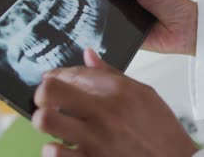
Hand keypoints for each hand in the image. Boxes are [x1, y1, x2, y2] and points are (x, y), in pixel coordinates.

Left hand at [32, 49, 197, 156]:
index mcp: (118, 91)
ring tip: (51, 121)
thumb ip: (112, 73)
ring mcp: (95, 139)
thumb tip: (89, 55)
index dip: (58, 74)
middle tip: (46, 97)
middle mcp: (104, 112)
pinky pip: (56, 154)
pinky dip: (52, 149)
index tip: (53, 78)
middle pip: (50, 91)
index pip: (74, 73)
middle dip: (43, 92)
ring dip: (44, 119)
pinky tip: (60, 145)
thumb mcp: (143, 93)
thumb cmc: (160, 130)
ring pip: (46, 121)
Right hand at [97, 0, 197, 54]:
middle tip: (81, 0)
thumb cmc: (173, 3)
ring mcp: (128, 25)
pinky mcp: (130, 40)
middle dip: (96, 3)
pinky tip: (101, 31)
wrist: (187, 27)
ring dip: (102, 19)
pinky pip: (116, 38)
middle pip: (106, 5)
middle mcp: (128, 9)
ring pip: (108, 21)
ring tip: (90, 15)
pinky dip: (110, 35)